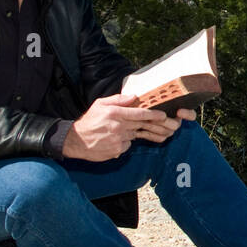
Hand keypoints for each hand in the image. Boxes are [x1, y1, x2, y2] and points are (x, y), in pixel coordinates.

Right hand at [62, 95, 193, 161]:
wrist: (76, 140)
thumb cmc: (89, 120)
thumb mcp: (100, 104)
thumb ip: (118, 99)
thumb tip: (134, 96)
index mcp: (114, 113)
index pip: (139, 113)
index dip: (153, 114)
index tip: (164, 115)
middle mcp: (118, 126)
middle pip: (141, 125)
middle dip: (156, 125)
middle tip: (170, 125)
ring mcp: (117, 140)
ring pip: (134, 135)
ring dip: (138, 133)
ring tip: (145, 133)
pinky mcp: (116, 150)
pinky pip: (127, 145)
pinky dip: (125, 142)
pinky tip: (114, 140)